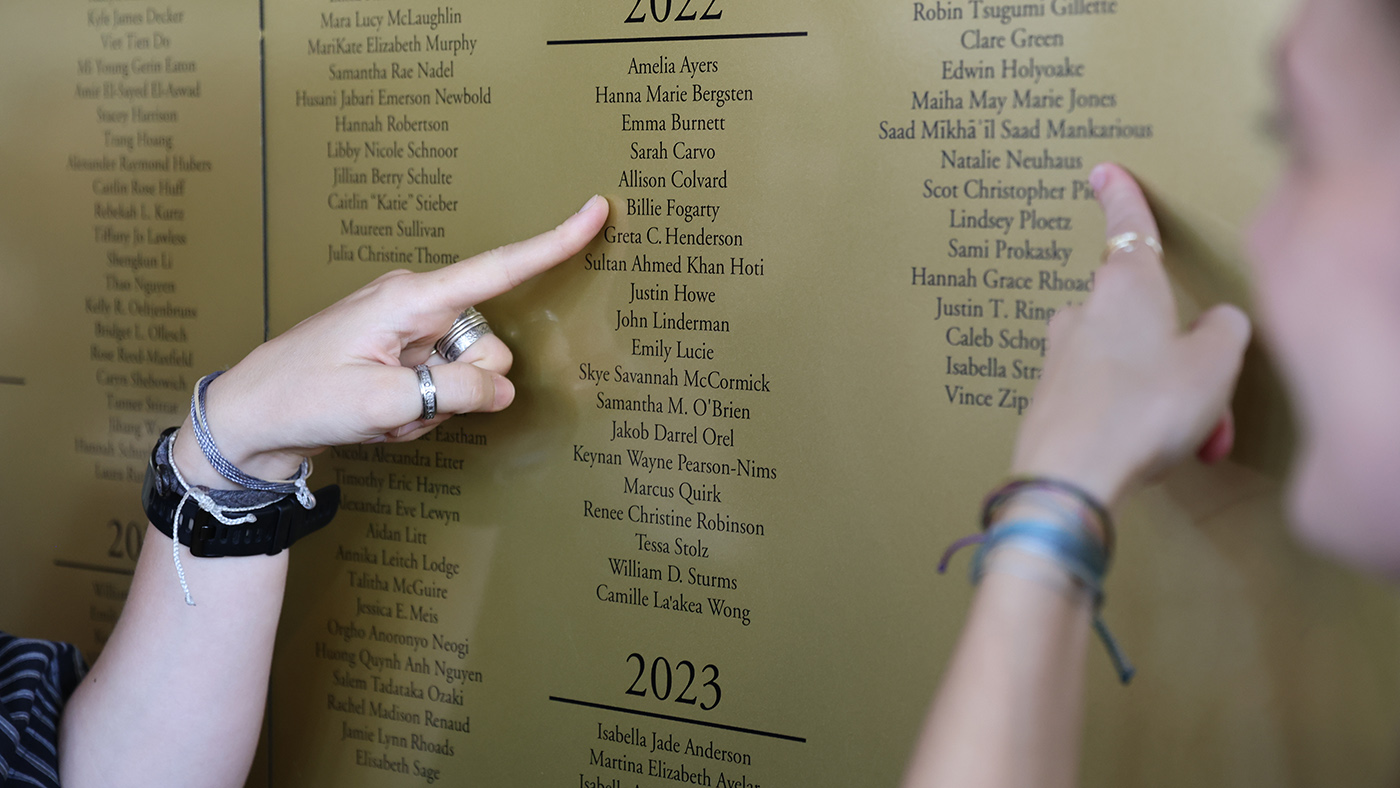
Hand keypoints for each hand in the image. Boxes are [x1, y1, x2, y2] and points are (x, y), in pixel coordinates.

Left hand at [177, 196, 608, 483]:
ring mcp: (414, 333)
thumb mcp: (380, 403)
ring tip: (384, 412)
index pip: (498, 268)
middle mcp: (419, 305)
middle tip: (405, 406)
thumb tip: (502, 391)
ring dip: (436, 408)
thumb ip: (452, 394)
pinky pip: (446, 390)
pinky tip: (382, 415)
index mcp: (412, 298)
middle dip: (463, 390)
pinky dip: (422, 412)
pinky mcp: (407, 357)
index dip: (553, 242)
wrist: (251, 420)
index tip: (597, 210)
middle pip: (490, 349)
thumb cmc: (302, 398)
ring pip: (470, 377)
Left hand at [1009, 165, 1250, 505]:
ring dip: (1164, 401)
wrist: (1070, 477)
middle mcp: (1084, 312)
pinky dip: (1134, 424)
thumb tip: (1218, 322)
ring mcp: (1059, 356)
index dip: (1123, 198)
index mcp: (1126, 286)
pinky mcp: (1047, 399)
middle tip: (1211, 410)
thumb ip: (1225, 332)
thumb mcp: (1216, 365)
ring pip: (1129, 367)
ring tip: (1190, 443)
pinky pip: (1105, 402)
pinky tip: (1148, 458)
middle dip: (1183, 360)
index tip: (1103, 172)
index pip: (1130, 227)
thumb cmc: (1143, 409)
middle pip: (1144, 319)